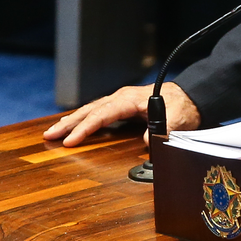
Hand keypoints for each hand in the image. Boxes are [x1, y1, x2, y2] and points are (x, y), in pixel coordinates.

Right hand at [42, 82, 200, 146]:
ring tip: (54, 132)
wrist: (192, 97)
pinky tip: (75, 127)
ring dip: (72, 121)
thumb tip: (147, 143)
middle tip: (49, 135)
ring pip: (91, 110)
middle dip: (68, 123)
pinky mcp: (123, 107)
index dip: (85, 128)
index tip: (70, 141)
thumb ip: (161, 130)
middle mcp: (122, 98)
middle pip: (90, 110)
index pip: (102, 114)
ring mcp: (121, 101)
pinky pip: (99, 113)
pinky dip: (84, 120)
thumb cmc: (184, 106)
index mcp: (130, 99)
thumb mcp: (177, 120)